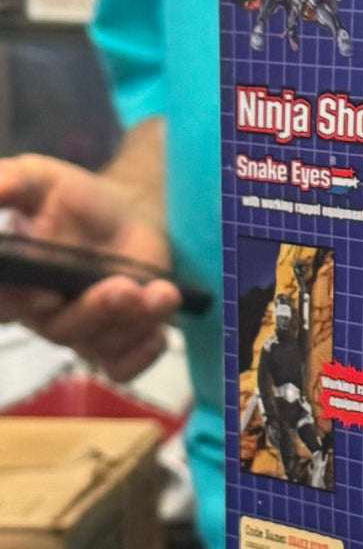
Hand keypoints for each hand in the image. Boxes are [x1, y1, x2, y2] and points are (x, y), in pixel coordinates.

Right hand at [0, 150, 177, 382]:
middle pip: (58, 329)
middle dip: (94, 309)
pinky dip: (141, 357)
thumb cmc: (72, 198)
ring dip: (131, 323)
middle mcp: (40, 313)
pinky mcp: (117, 342)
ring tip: (160, 293)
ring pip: (98, 346)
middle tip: (123, 286)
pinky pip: (122, 369)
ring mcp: (81, 331)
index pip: (4, 303)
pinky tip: (159, 334)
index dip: (19, 303)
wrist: (127, 213)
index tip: (44, 295)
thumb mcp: (39, 179)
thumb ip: (11, 182)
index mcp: (11, 281)